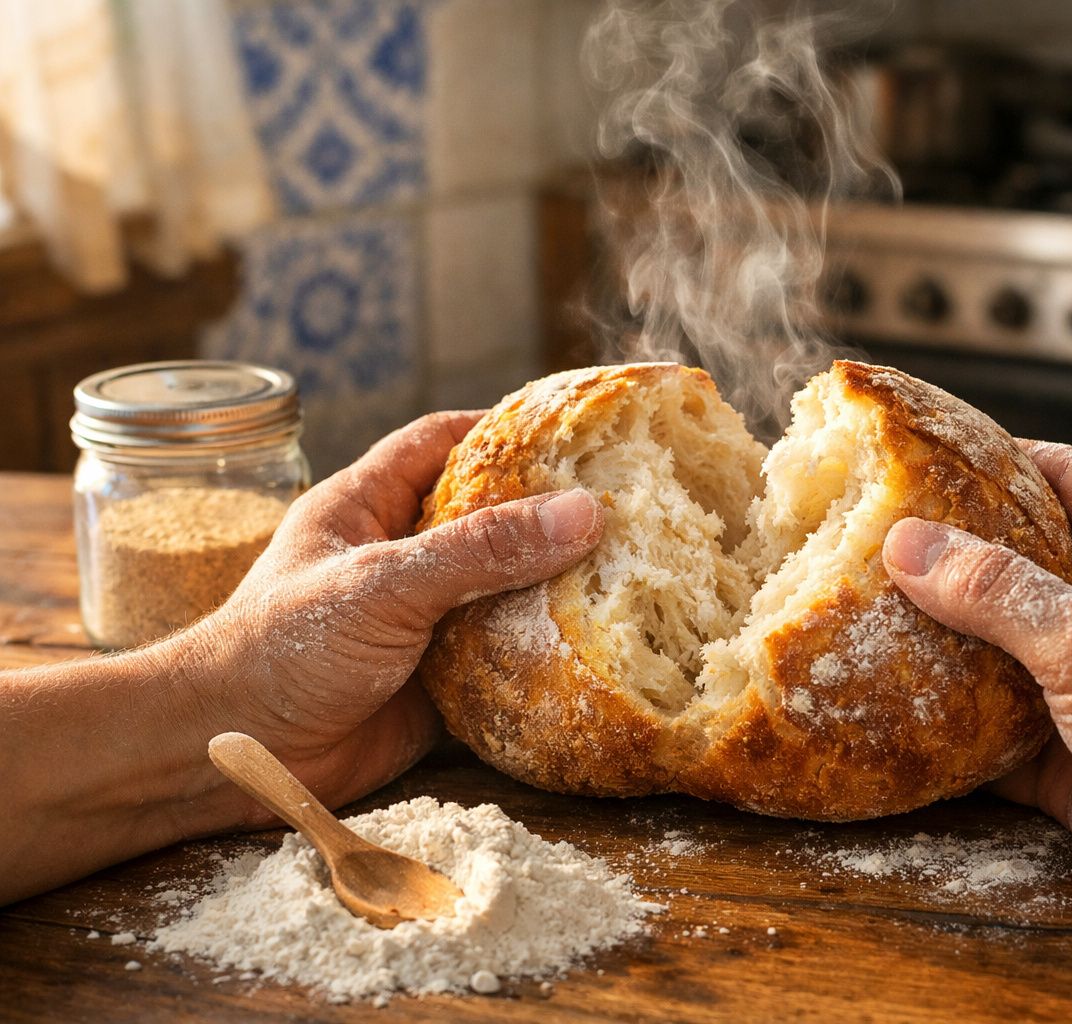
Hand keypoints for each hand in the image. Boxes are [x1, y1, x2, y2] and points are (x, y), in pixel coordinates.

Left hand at [166, 410, 602, 830]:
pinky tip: (596, 646)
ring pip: (501, 591)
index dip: (501, 426)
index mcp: (366, 507)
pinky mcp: (437, 683)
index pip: (440, 441)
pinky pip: (503, 658)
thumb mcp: (383, 585)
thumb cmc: (279, 651)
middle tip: (623, 499)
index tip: (571, 425)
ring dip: (554, 585)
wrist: (234, 759)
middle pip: (485, 517)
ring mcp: (419, 622)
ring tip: (628, 567)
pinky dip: (545, 654)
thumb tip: (582, 513)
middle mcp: (397, 558)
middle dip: (547, 510)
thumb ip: (479, 550)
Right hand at [882, 441, 1071, 934]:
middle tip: (881, 538)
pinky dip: (952, 734)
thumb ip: (1000, 593)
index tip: (941, 453)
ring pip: (1007, 655)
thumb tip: (908, 543)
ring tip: (870, 621)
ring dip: (948, 645)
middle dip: (961, 554)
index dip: (1016, 457)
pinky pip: (998, 739)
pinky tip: (896, 723)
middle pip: (1030, 567)